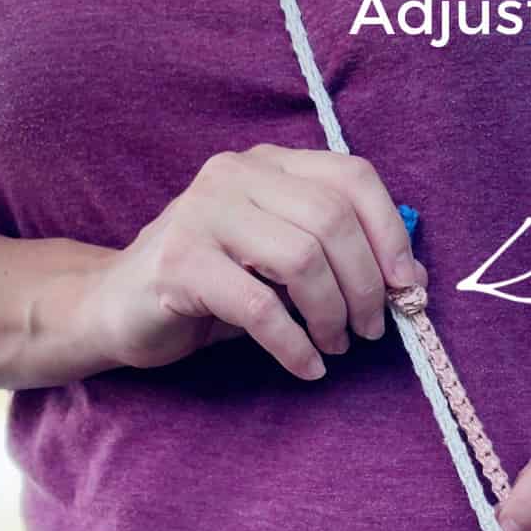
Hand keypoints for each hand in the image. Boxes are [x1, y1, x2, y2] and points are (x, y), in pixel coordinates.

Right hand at [83, 145, 426, 379]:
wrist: (119, 307)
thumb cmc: (213, 287)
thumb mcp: (280, 262)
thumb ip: (339, 256)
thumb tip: (411, 280)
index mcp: (269, 164)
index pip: (352, 176)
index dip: (390, 233)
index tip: (405, 288)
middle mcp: (236, 174)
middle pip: (332, 221)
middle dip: (365, 286)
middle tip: (368, 331)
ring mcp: (203, 213)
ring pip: (302, 259)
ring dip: (332, 316)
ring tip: (334, 347)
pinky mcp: (180, 263)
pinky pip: (259, 306)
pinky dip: (293, 345)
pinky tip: (306, 366)